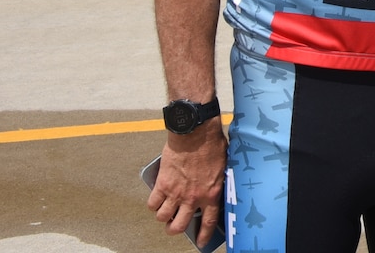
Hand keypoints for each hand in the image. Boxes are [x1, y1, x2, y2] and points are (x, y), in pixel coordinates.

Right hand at [148, 122, 226, 239]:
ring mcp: (176, 192)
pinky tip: (155, 199)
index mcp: (211, 194)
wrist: (195, 133)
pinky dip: (152, 203)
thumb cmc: (212, 144)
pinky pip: (152, 203)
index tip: (201, 242)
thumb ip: (216, 182)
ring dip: (162, 216)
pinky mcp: (162, 184)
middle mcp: (192, 198)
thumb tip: (212, 188)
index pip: (208, 222)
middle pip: (178, 226)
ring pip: (162, 217)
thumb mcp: (222, 167)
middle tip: (173, 225)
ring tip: (164, 210)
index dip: (203, 235)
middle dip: (174, 229)